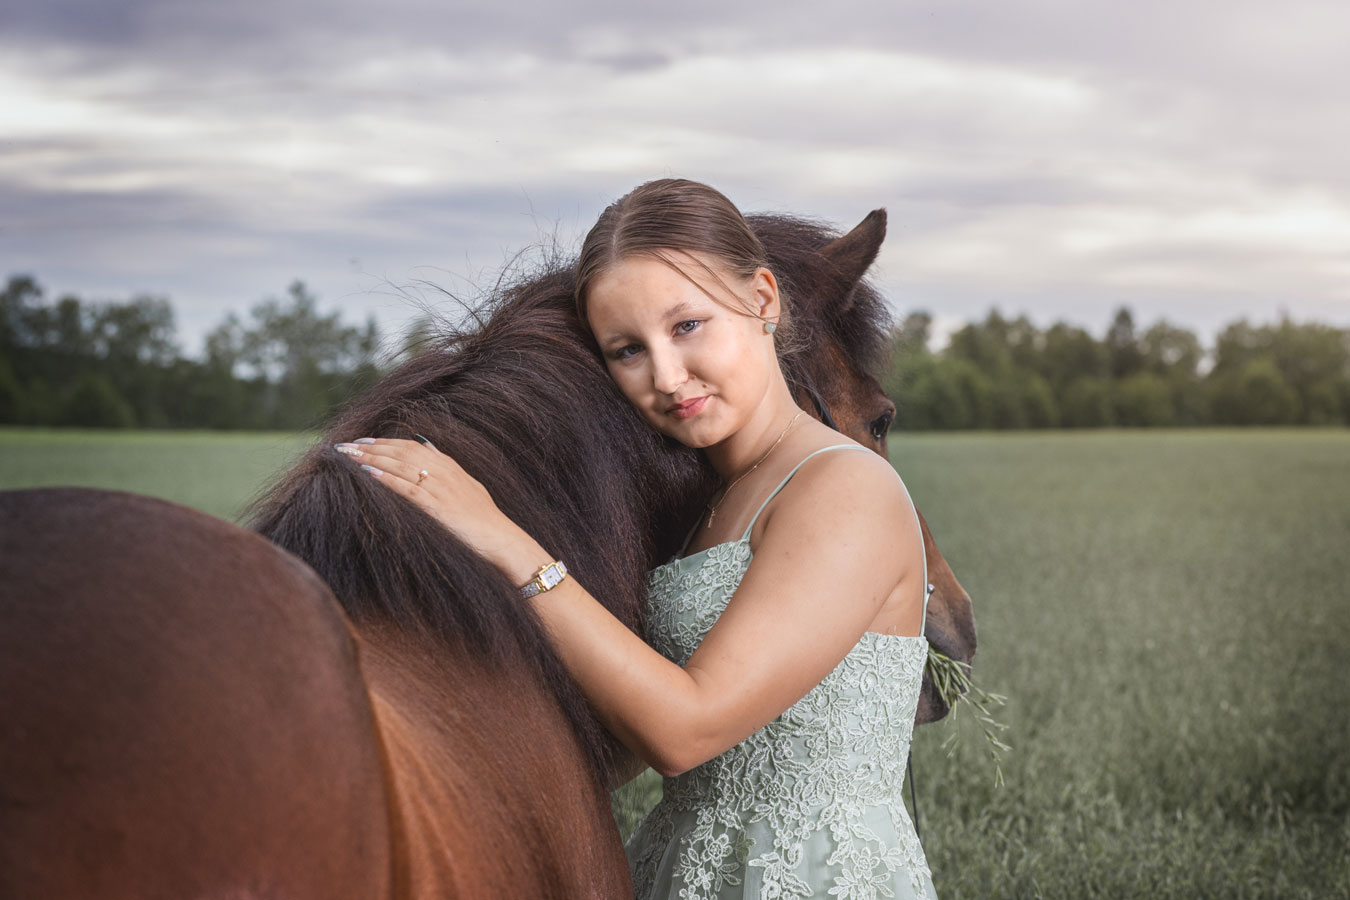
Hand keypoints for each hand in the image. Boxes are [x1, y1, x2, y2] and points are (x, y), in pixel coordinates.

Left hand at [334, 437, 545, 580]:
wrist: (501, 539)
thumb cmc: (484, 519)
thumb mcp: (468, 486)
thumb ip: (448, 468)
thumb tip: (429, 449)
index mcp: (450, 466)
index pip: (411, 446)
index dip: (385, 442)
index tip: (363, 441)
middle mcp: (444, 473)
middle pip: (400, 453)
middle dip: (370, 447)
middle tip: (343, 446)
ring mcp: (441, 489)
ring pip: (400, 466)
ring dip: (370, 459)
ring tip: (346, 456)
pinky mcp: (438, 507)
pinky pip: (407, 489)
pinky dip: (386, 479)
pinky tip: (367, 474)